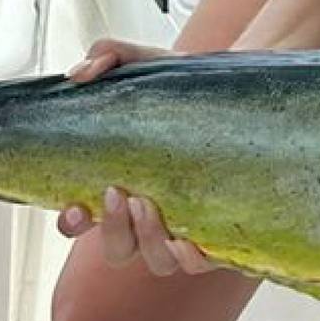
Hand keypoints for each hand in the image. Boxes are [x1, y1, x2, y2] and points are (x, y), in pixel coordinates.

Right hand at [56, 40, 215, 276]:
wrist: (248, 92)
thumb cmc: (190, 88)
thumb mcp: (150, 64)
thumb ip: (112, 57)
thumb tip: (81, 73)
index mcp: (121, 186)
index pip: (81, 221)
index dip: (71, 224)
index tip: (73, 209)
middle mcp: (148, 216)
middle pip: (116, 249)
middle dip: (111, 229)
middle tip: (120, 193)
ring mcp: (182, 227)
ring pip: (155, 261)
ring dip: (146, 240)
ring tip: (152, 204)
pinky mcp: (218, 233)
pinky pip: (200, 263)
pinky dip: (191, 259)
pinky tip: (191, 241)